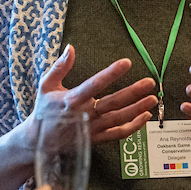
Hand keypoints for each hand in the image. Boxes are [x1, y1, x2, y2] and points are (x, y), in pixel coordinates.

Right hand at [31, 45, 155, 145]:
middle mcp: (84, 115)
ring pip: (119, 119)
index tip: (126, 63)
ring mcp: (92, 129)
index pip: (95, 84)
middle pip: (113, 103)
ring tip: (153, 98)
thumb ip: (59, 67)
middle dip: (133, 92)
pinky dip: (134, 127)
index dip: (111, 73)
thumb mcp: (46, 85)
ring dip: (137, 109)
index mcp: (72, 100)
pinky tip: (146, 116)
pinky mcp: (97, 139)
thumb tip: (70, 47)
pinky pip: (119, 134)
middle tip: (150, 82)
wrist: (38, 141)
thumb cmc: (44, 110)